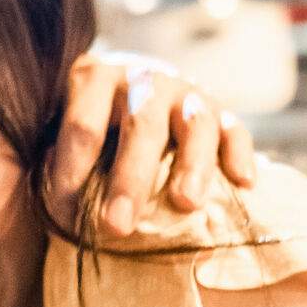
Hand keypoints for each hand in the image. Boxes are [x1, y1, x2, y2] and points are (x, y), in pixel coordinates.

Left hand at [48, 49, 261, 235]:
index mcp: (96, 80)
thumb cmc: (94, 131)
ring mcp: (186, 94)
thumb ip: (63, 163)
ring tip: (186, 204)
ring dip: (192, 165)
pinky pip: (236, 131)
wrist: (136, 97)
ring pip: (196, 124)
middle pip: (142, 125)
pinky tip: (243, 183)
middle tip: (118, 226)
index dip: (72, 169)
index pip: (84, 125)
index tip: (65, 213)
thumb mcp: (67, 137)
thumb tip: (65, 203)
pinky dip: (240, 155)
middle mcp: (144, 80)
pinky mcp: (222, 113)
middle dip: (130, 179)